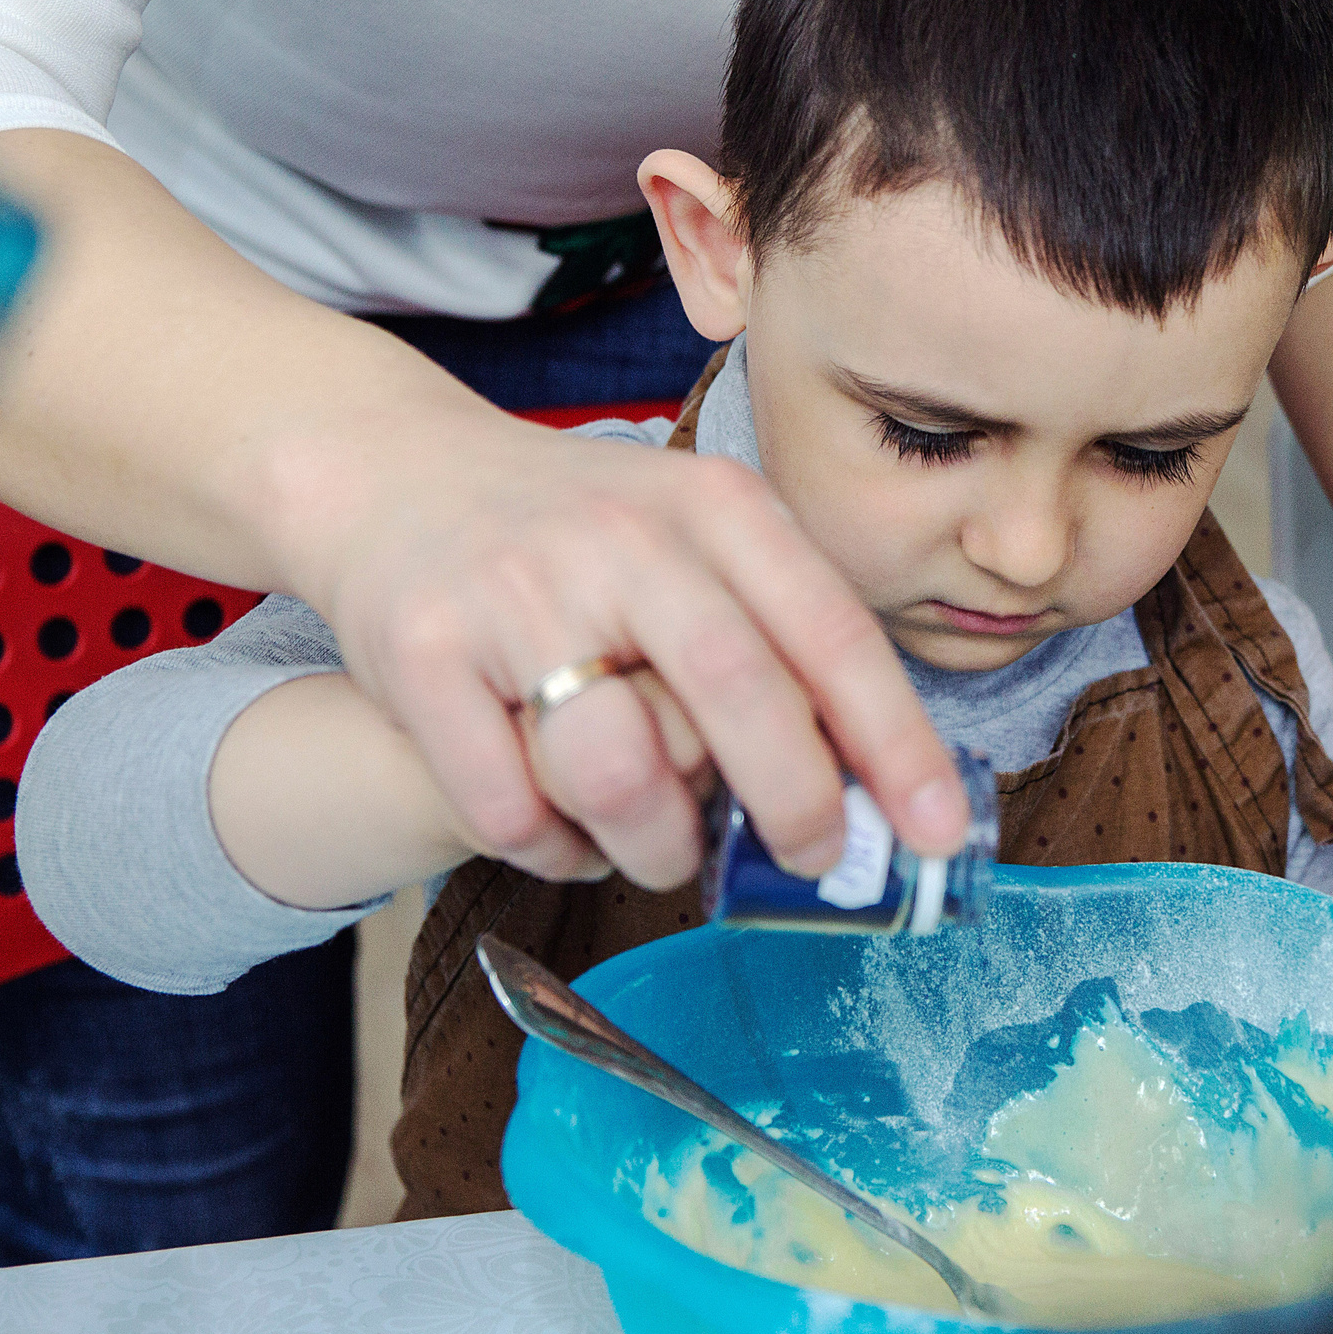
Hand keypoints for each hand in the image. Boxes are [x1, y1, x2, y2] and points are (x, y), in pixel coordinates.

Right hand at [286, 406, 968, 890]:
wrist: (390, 472)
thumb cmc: (579, 533)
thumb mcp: (695, 536)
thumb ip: (781, 632)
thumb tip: (880, 777)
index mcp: (713, 507)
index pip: (833, 634)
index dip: (899, 745)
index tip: (943, 831)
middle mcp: (623, 539)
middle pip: (740, 698)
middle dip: (797, 806)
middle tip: (815, 861)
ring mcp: (518, 593)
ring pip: (620, 774)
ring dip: (659, 846)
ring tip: (663, 849)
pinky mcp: (423, 653)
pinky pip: (508, 807)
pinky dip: (550, 850)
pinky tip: (565, 834)